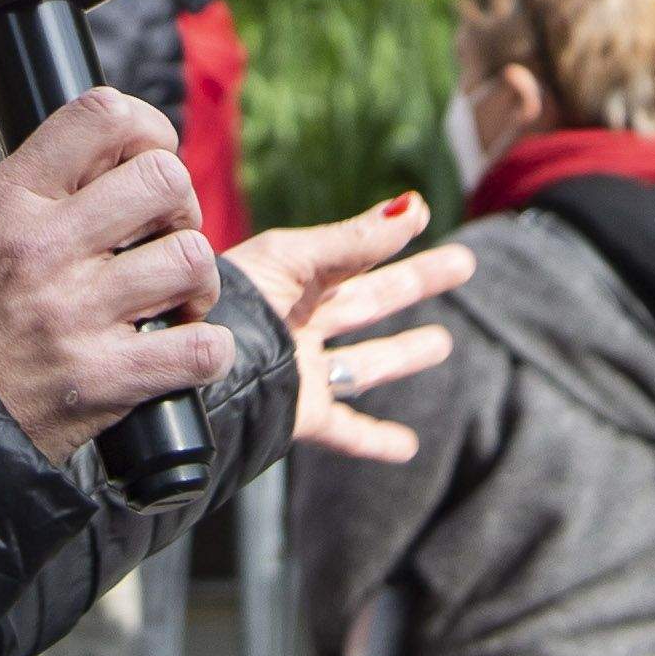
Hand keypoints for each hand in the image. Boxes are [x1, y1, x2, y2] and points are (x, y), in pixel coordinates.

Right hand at [0, 90, 239, 462]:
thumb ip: (43, 190)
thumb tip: (122, 158)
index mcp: (8, 201)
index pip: (101, 117)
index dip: (147, 128)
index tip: (151, 156)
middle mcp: (43, 249)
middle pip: (165, 180)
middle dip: (182, 207)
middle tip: (165, 238)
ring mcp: (74, 314)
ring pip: (192, 258)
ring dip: (198, 283)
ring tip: (176, 301)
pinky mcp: (101, 380)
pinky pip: (199, 348)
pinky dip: (208, 351)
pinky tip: (184, 350)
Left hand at [231, 194, 469, 462]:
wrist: (192, 373)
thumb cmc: (233, 304)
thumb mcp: (292, 261)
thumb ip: (354, 243)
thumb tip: (415, 207)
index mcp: (292, 278)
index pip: (353, 252)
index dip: (387, 235)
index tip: (423, 214)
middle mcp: (300, 322)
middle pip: (371, 299)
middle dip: (416, 283)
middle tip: (462, 265)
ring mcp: (302, 369)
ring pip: (366, 361)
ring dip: (403, 354)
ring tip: (442, 344)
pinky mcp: (299, 413)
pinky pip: (345, 429)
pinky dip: (377, 441)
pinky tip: (408, 447)